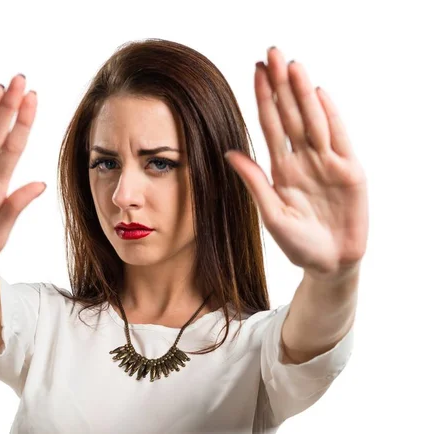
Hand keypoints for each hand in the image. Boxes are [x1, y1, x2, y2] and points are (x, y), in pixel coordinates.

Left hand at [225, 47, 368, 278]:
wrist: (329, 264)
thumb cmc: (299, 244)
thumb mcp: (272, 214)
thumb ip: (255, 183)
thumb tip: (229, 153)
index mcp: (282, 169)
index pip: (271, 125)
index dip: (263, 98)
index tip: (254, 71)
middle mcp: (303, 160)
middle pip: (291, 115)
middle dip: (281, 84)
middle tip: (272, 52)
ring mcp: (327, 163)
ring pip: (313, 121)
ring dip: (303, 93)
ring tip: (293, 65)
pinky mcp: (350, 171)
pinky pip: (339, 138)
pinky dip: (331, 116)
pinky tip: (319, 94)